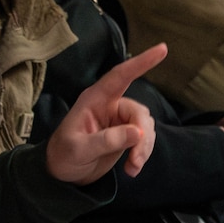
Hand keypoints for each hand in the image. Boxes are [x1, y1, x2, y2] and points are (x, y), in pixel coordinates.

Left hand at [45, 45, 163, 182]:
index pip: (121, 76)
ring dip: (144, 148)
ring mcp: (120, 121)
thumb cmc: (63, 155)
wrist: (62, 173)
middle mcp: (110, 105)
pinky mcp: (126, 135)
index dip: (141, 62)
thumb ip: (107, 140)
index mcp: (95, 99)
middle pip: (139, 112)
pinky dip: (143, 154)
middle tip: (135, 159)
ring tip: (132, 168)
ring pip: (146, 127)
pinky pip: (145, 139)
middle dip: (142, 137)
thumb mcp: (79, 149)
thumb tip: (138, 133)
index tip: (162, 49)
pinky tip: (132, 169)